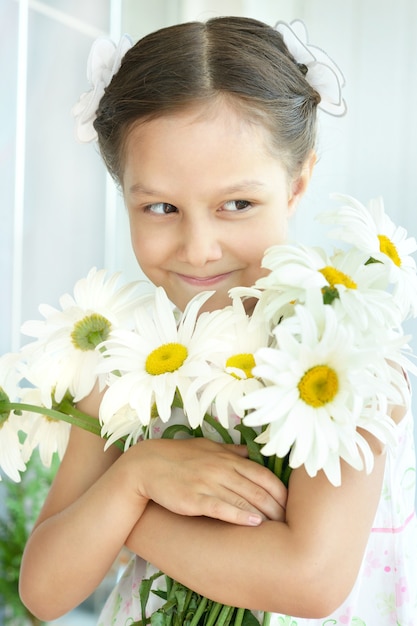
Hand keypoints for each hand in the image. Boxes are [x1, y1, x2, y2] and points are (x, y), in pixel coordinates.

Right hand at [123, 437, 286, 525]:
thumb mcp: (206, 447)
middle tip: (292, 522)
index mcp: (227, 457)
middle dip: (277, 507)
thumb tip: (249, 452)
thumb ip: (230, 451)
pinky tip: (254, 523)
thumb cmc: (177, 457)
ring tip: (280, 526)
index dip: (280, 491)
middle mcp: (221, 468)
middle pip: (258, 489)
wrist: (145, 465)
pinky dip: (239, 515)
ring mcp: (208, 483)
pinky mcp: (194, 498)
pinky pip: (221, 507)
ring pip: (243, 499)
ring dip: (264, 513)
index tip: (292, 506)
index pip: (263, 474)